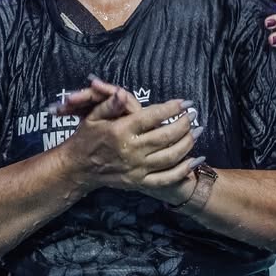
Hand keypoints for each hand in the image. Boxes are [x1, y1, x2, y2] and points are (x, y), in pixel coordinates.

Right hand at [63, 82, 199, 199]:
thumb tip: (122, 93)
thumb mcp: (92, 116)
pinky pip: (166, 178)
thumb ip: (110, 104)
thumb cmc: (86, 138)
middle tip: (193, 116)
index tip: (184, 103)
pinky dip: (183, 170)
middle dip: (184, 124)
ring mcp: (137, 168)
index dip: (171, 108)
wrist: (78, 168)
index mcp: (120, 131)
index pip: (152, 116)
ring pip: (171, 156)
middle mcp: (131, 150)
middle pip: (166, 136)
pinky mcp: (139, 182)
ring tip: (196, 132)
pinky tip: (194, 161)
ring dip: (187, 144)